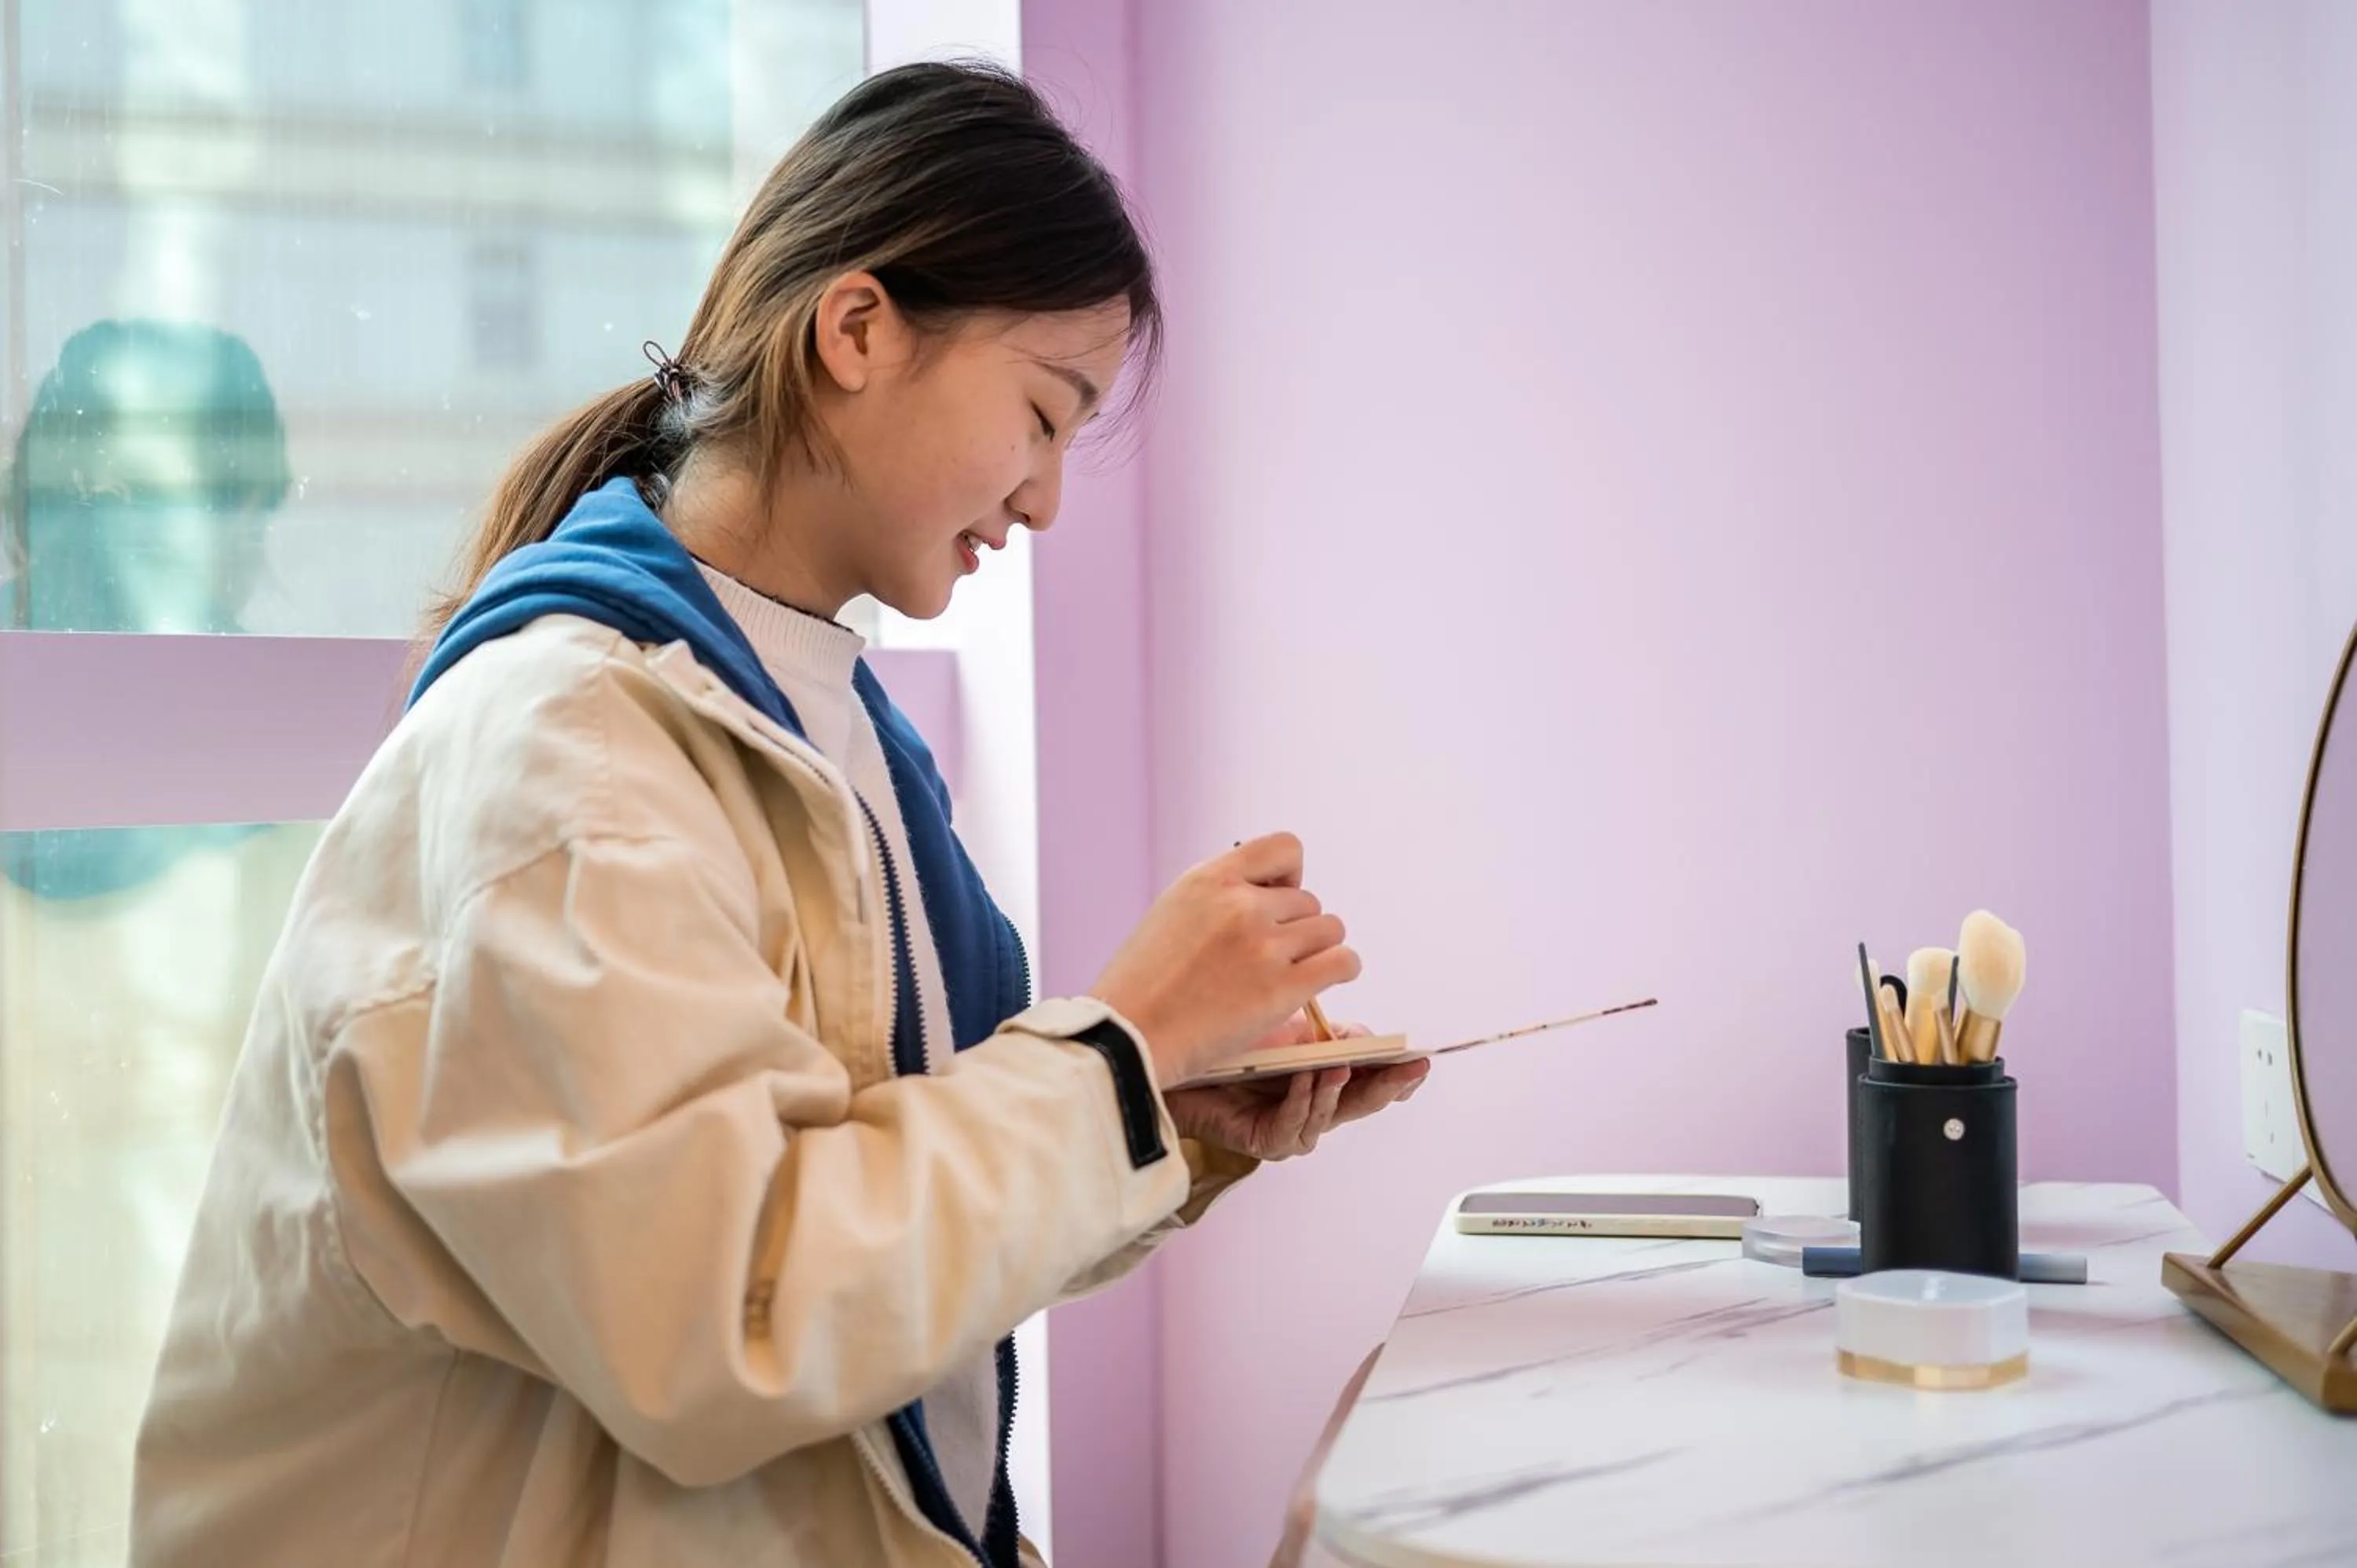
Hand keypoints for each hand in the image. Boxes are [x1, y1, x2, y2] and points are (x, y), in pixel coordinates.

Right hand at [1090, 833, 1359, 1086]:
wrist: (1125, 1040)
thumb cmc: (1141, 988)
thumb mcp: (1171, 915)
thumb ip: (1218, 898)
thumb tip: (1270, 895)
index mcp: (1209, 880)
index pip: (1284, 848)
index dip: (1290, 876)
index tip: (1277, 901)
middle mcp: (1240, 904)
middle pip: (1308, 900)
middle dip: (1295, 929)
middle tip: (1268, 962)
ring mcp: (1263, 944)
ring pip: (1330, 929)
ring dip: (1318, 952)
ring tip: (1292, 975)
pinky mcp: (1282, 987)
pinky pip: (1342, 962)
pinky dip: (1342, 969)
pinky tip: (1325, 982)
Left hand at [1164, 1015, 1428, 1160]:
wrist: (1176, 1066)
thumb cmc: (1231, 1048)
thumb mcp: (1288, 1032)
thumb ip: (1330, 1036)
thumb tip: (1364, 1036)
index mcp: (1324, 1080)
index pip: (1369, 1080)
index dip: (1396, 1073)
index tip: (1419, 1059)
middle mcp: (1313, 1108)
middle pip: (1360, 1103)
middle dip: (1387, 1086)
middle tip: (1409, 1069)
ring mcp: (1291, 1127)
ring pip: (1327, 1115)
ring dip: (1336, 1088)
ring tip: (1343, 1064)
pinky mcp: (1265, 1141)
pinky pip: (1290, 1124)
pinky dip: (1301, 1100)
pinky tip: (1305, 1077)